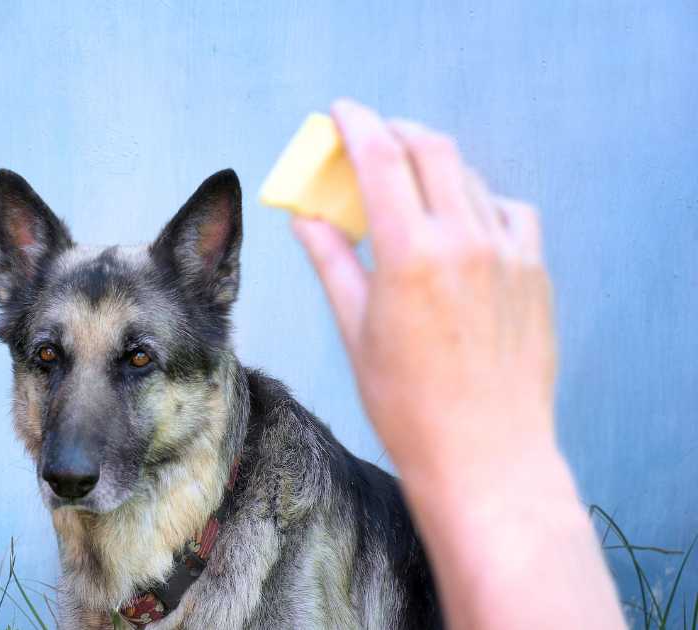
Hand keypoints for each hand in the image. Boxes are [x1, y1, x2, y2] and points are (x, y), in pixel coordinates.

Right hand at [291, 99, 623, 629]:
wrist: (484, 454)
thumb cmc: (407, 404)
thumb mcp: (356, 328)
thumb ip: (332, 260)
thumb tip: (304, 218)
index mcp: (411, 254)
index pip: (381, 159)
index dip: (356, 125)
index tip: (339, 111)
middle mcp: (465, 240)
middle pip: (431, 150)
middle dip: (396, 132)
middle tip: (370, 140)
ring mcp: (508, 253)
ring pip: (469, 177)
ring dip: (433, 166)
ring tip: (407, 185)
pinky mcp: (534, 271)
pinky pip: (508, 210)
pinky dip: (478, 200)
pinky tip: (459, 222)